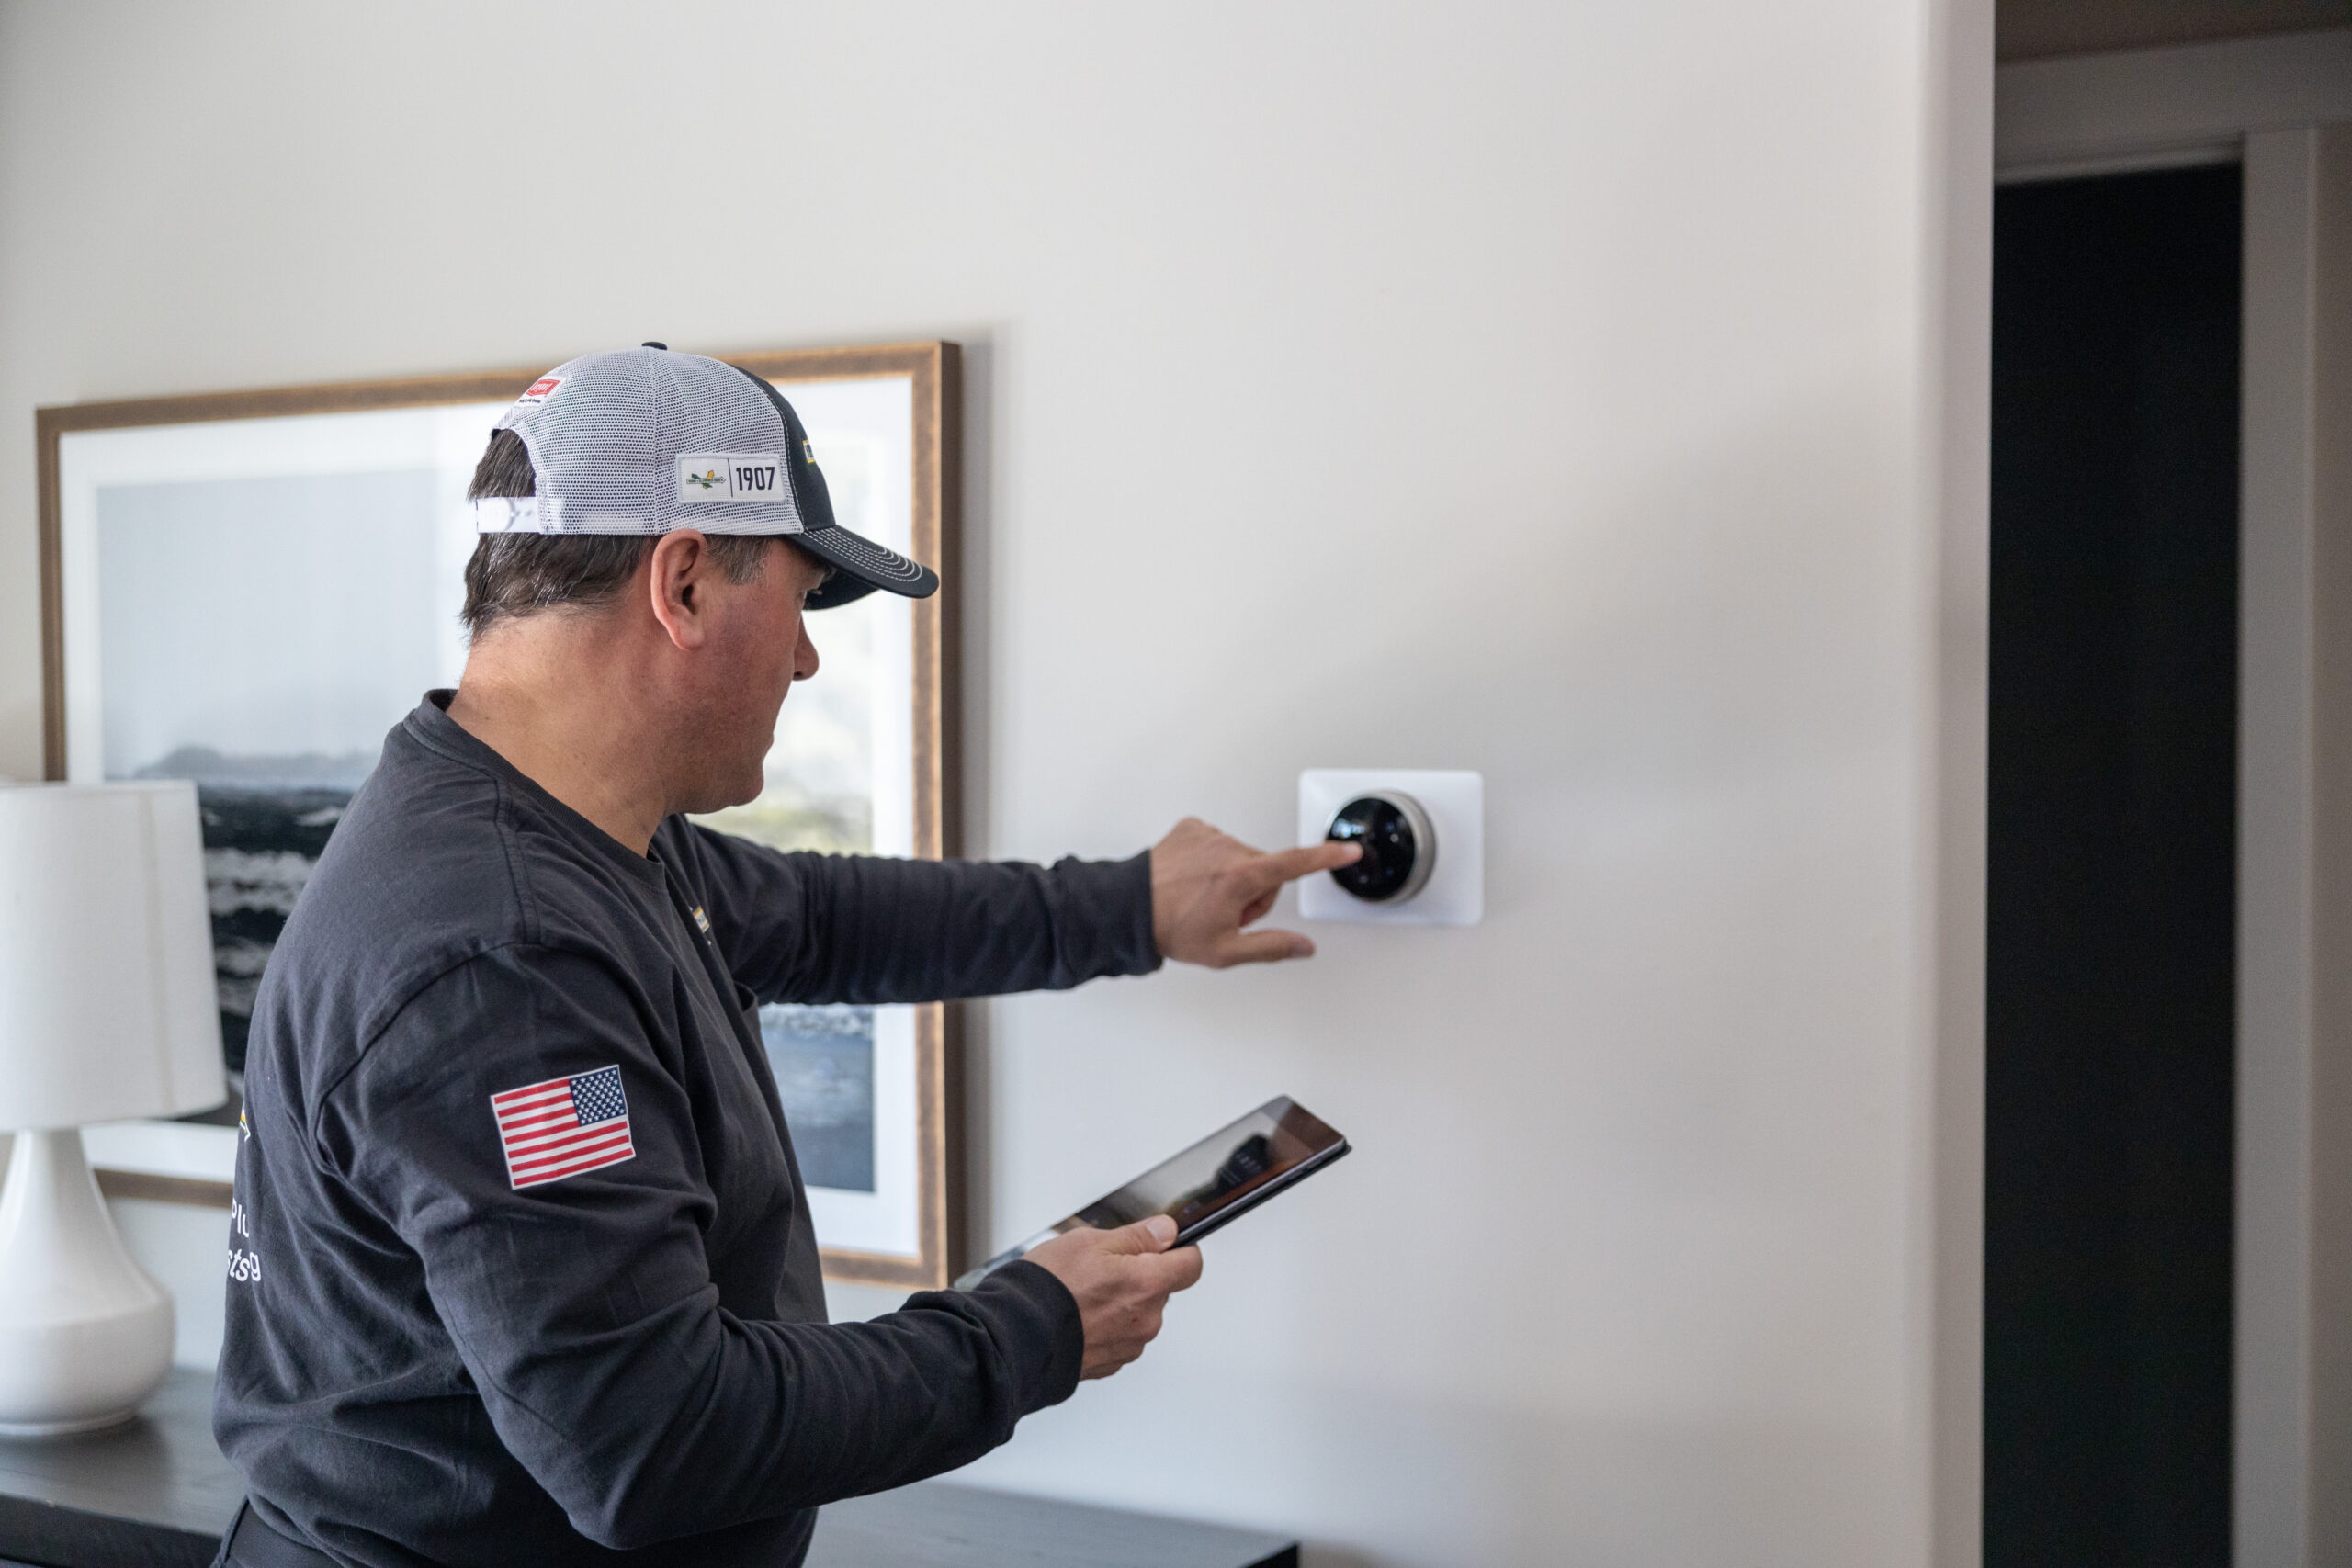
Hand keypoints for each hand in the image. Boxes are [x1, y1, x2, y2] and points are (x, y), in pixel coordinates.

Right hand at [1025, 1216, 1203, 1379]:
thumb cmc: (1047, 1289)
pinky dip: (1106, 1326)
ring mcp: (1129, 1345)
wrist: (1015, 1336)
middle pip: (1161, 1290)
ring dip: (1121, 1303)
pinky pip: (1120, 1336)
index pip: (1191, 1265)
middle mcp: (1146, 1320)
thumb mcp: (1089, 1242)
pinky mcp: (1111, 1364)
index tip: (1166, 1245)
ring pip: (1139, 1314)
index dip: (1180, 1251)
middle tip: (1102, 1267)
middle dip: (1140, 1276)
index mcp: (1147, 1284)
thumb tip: (1166, 1231)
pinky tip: (1078, 1316)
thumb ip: (1137, 1237)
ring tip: (1083, 1294)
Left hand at [1149, 817, 1360, 966]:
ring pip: (1241, 857)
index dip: (1327, 857)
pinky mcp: (1191, 827)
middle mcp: (1229, 850)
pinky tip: (1191, 879)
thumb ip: (1272, 947)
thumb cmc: (1172, 930)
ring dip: (1231, 878)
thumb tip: (1304, 947)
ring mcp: (1209, 835)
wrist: (1128, 909)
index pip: (1297, 864)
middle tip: (1225, 915)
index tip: (1348, 850)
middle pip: (1266, 870)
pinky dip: (1210, 861)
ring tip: (1201, 898)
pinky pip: (1216, 843)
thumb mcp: (1227, 952)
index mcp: (1243, 877)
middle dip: (1254, 893)